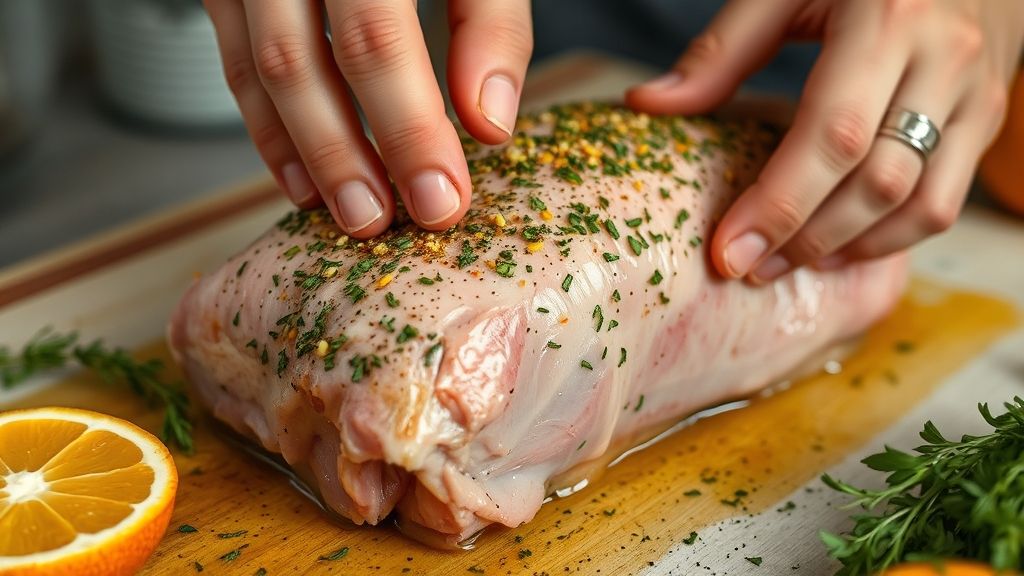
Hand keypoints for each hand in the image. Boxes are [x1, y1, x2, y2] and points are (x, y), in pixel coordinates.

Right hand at [203, 0, 532, 237]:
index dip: (411, 127)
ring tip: (352, 216)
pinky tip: (304, 180)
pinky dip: (267, 126)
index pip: (377, 35)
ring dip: (304, 152)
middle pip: (304, 58)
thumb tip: (487, 124)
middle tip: (393, 223)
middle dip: (351, 153)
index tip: (444, 199)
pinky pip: (234, 58)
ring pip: (259, 64)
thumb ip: (488, 19)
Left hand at [627, 0, 1023, 281]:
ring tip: (787, 263)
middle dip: (806, 239)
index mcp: (888, 20)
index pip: (832, 137)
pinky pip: (945, 199)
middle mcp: (945, 61)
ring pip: (921, 204)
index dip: (779, 205)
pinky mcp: (986, 118)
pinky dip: (892, 237)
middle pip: (877, 183)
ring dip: (850, 248)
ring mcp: (976, 94)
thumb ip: (720, 50)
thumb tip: (648, 102)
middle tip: (748, 267)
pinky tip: (840, 246)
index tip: (729, 250)